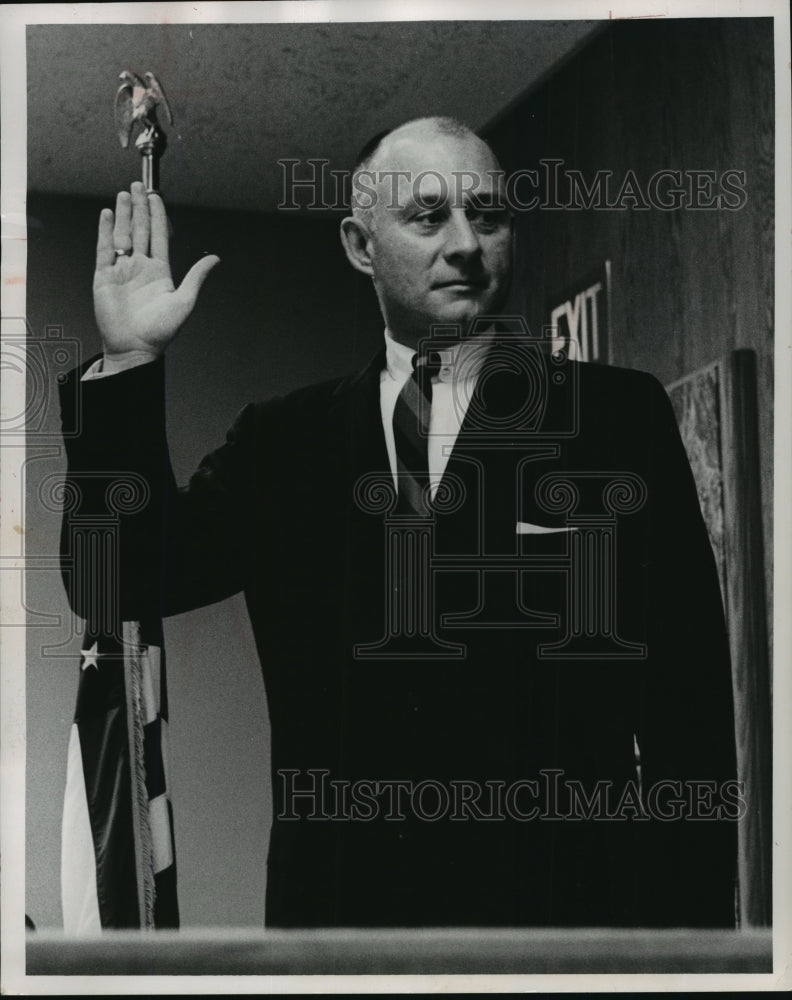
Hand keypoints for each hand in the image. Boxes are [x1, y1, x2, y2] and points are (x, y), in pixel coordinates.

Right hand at [93, 181, 219, 363]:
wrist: (135, 348)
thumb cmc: (160, 331)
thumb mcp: (184, 300)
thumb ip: (197, 276)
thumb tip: (215, 258)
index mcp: (160, 272)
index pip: (158, 236)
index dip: (157, 216)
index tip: (156, 197)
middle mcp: (140, 267)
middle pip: (139, 230)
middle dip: (139, 208)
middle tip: (138, 186)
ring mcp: (122, 270)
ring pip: (121, 235)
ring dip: (122, 214)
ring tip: (124, 194)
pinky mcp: (104, 276)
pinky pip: (103, 248)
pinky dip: (104, 230)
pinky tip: (106, 214)